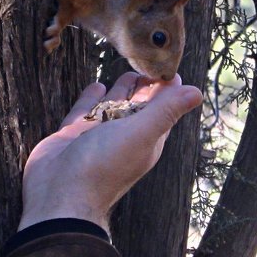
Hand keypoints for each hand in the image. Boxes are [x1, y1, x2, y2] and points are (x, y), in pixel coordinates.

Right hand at [18, 73, 202, 233]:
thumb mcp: (140, 134)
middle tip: (150, 61)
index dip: (167, 87)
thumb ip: (166, 111)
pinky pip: (85, 111)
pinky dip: (92, 98)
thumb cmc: (103, 167)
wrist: (59, 195)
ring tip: (128, 71)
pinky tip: (96, 85)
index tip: (168, 63)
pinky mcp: (73, 134)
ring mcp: (97, 135)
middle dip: (145, 86)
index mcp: (146, 138)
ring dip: (121, 90)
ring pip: (113, 106)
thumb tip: (197, 93)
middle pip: (138, 105)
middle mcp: (123, 136)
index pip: (163, 108)